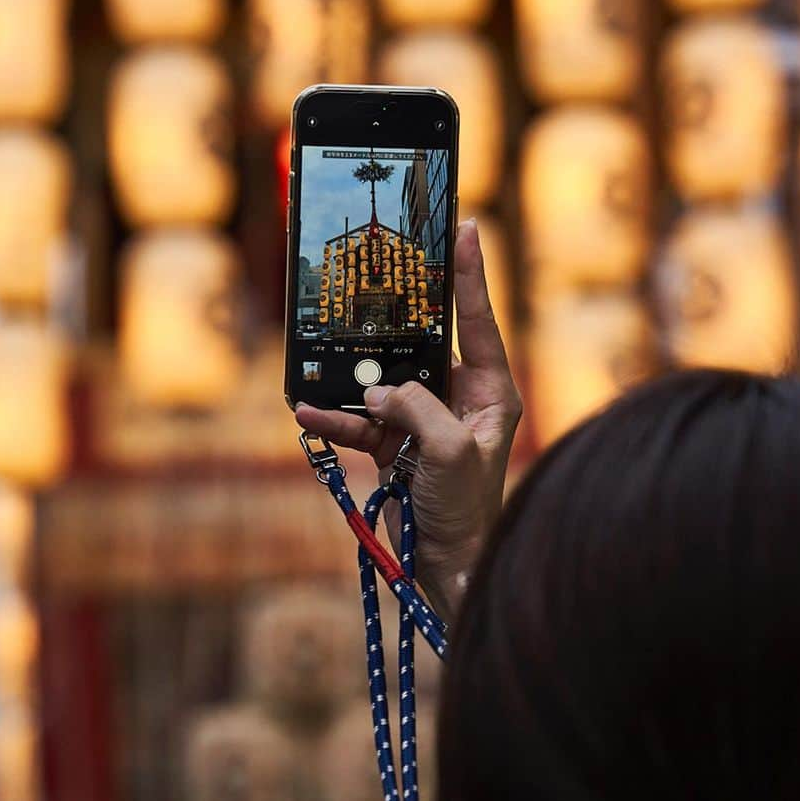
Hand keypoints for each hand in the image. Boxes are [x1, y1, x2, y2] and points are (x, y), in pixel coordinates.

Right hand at [295, 218, 521, 620]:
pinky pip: (362, 422)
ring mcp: (426, 421)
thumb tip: (380, 390)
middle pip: (421, 344)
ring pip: (382, 383)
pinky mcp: (398, 446)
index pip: (479, 320)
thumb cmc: (469, 512)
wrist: (451, 574)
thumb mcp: (449, 451)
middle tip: (371, 282)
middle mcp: (461, 399)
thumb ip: (415, 407)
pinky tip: (308, 413)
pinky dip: (336, 418)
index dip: (470, 273)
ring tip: (319, 371)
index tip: (465, 226)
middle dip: (389, 326)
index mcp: (491, 391)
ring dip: (350, 381)